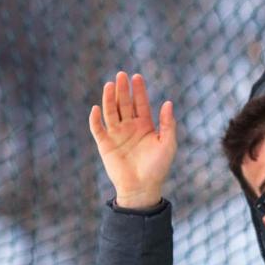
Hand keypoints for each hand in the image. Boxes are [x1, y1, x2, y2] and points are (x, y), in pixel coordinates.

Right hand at [87, 71, 177, 209]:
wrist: (142, 188)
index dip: (139, 91)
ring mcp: (116, 134)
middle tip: (121, 75)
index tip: (137, 77)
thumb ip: (168, 124)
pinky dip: (96, 119)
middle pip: (124, 104)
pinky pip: (98, 129)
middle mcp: (130, 127)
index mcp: (145, 126)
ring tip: (110, 85)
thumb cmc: (157, 168)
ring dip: (109, 99)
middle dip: (123, 90)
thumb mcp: (168, 145)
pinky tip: (97, 108)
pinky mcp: (105, 144)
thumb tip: (168, 102)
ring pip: (111, 112)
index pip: (141, 104)